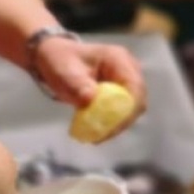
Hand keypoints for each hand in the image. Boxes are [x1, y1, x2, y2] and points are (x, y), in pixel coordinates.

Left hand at [31, 35, 147, 136]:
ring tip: (97, 136)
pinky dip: (111, 123)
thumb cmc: (61, 61)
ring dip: (116, 124)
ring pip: (131, 109)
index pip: (135, 87)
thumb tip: (90, 99)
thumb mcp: (64, 71)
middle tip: (102, 135)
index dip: (127, 109)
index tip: (112, 126)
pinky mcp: (121, 93)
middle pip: (137, 101)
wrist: (57, 58)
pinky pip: (122, 112)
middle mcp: (129, 69)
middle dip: (122, 121)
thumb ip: (77, 85)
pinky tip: (97, 132)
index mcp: (119, 59)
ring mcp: (126, 82)